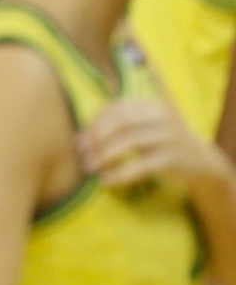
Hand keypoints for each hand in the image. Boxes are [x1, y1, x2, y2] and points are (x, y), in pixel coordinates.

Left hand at [78, 98, 227, 192]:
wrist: (204, 163)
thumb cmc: (165, 140)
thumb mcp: (147, 122)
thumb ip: (120, 120)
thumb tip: (81, 132)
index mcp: (150, 104)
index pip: (115, 109)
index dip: (94, 124)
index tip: (79, 139)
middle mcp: (161, 116)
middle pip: (120, 123)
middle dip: (96, 138)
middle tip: (81, 154)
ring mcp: (169, 137)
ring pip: (128, 143)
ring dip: (104, 156)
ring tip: (89, 167)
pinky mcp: (173, 160)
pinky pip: (141, 166)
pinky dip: (120, 174)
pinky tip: (106, 180)